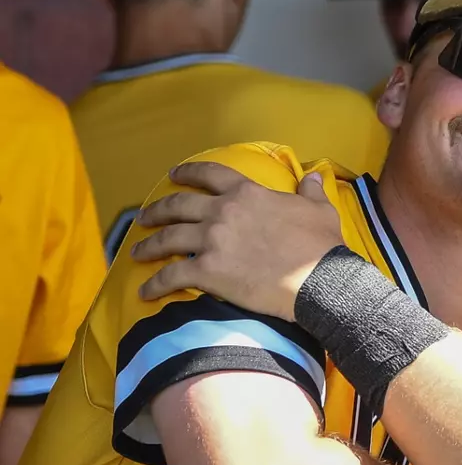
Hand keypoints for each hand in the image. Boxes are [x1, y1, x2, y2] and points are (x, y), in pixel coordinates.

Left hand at [132, 162, 344, 320]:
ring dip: (148, 246)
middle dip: (157, 210)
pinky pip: (171, 276)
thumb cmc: (322, 244)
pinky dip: (154, 284)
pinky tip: (145, 291)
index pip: (209, 174)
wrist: (319, 280)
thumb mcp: (321, 210)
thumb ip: (310, 190)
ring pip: (167, 239)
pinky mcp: (207, 271)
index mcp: (246, 193)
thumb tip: (311, 175)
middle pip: (178, 206)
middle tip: (145, 217)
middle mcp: (222, 212)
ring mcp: (211, 241)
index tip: (174, 175)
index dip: (187, 173)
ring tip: (137, 253)